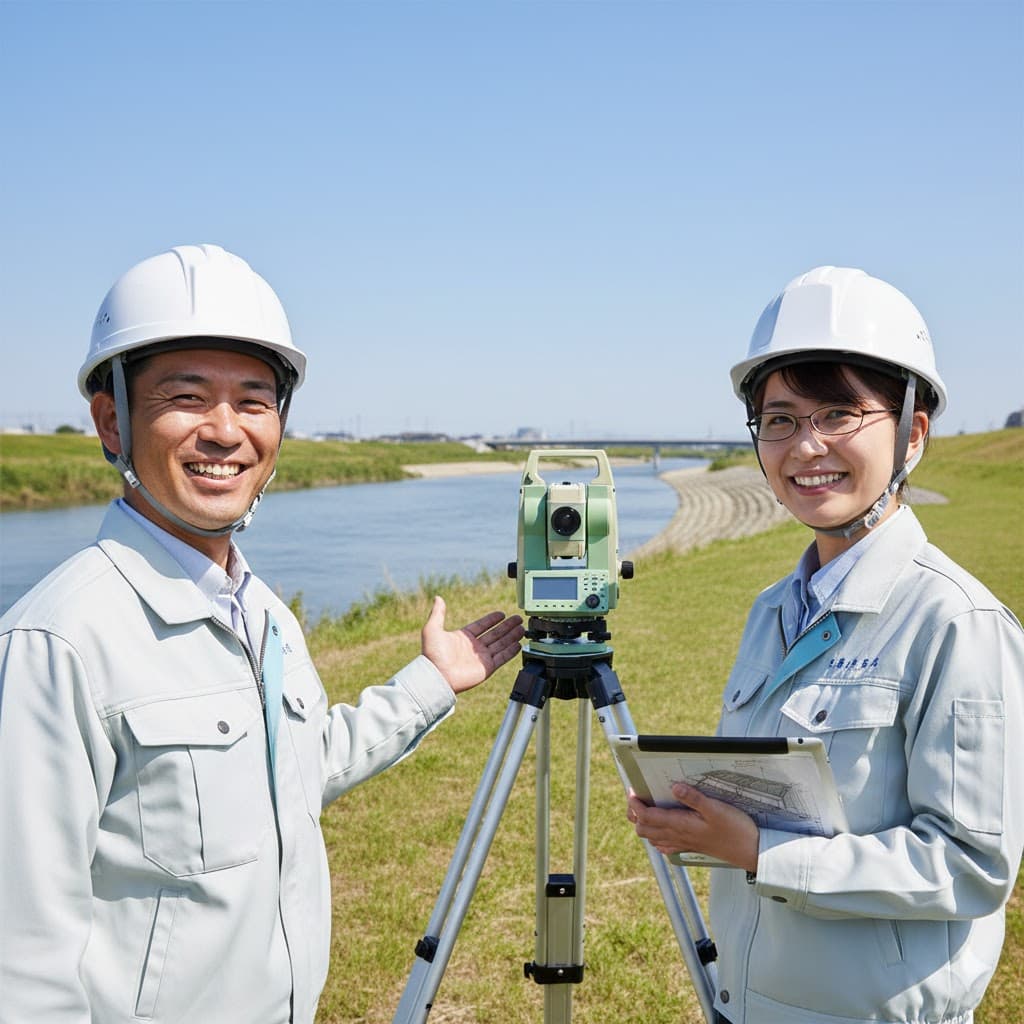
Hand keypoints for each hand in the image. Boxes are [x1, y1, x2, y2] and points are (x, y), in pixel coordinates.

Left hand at [421, 596, 524, 693]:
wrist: (437, 676)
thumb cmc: (432, 655)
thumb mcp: (433, 629)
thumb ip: (438, 613)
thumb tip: (438, 598)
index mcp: (463, 637)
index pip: (482, 625)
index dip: (492, 619)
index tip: (502, 614)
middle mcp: (474, 647)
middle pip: (495, 634)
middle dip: (507, 626)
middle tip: (518, 618)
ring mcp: (481, 658)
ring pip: (501, 644)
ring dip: (512, 636)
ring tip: (522, 628)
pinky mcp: (487, 668)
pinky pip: (502, 657)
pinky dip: (511, 651)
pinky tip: (519, 643)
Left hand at [627, 782, 758, 872]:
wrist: (751, 851)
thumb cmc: (735, 829)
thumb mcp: (716, 808)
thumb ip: (694, 798)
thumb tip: (674, 787)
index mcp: (681, 825)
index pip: (647, 817)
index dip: (635, 805)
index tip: (632, 791)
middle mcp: (678, 836)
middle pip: (644, 829)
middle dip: (635, 815)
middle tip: (636, 798)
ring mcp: (684, 843)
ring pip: (653, 838)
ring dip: (644, 825)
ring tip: (644, 809)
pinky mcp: (691, 847)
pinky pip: (666, 845)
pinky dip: (657, 837)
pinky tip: (661, 830)